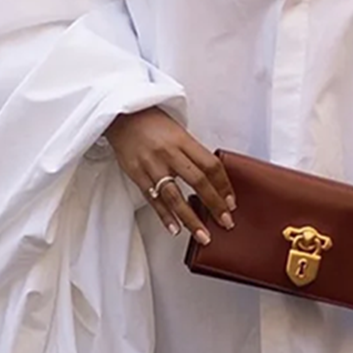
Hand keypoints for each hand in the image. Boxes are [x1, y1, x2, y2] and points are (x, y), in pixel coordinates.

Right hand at [105, 108, 235, 244]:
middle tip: (226, 222)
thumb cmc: (152, 123)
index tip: (231, 203)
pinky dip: (165, 216)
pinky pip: (153, 199)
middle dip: (214, 205)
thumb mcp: (178, 132)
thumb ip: (193, 153)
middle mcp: (169, 153)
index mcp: (183, 141)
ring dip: (191, 219)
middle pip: (198, 182)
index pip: (211, 166)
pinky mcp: (137, 175)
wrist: (121, 116)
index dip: (224, 186)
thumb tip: (211, 179)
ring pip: (175, 196)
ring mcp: (152, 165)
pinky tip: (175, 229)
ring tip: (203, 235)